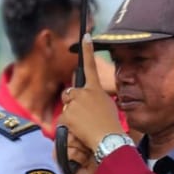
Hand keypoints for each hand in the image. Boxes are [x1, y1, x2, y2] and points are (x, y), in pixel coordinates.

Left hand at [57, 35, 126, 151]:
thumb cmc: (110, 124)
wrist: (107, 137)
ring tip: (84, 124)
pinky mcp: (67, 114)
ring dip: (71, 115)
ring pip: (66, 107)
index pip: (91, 66)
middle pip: (69, 93)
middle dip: (71, 102)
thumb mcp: (106, 105)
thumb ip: (93, 98)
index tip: (86, 36)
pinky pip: (63, 119)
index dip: (88, 50)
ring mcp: (75, 102)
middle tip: (82, 114)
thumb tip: (82, 99)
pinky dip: (68, 125)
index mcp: (96, 89)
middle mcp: (84, 92)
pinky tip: (79, 129)